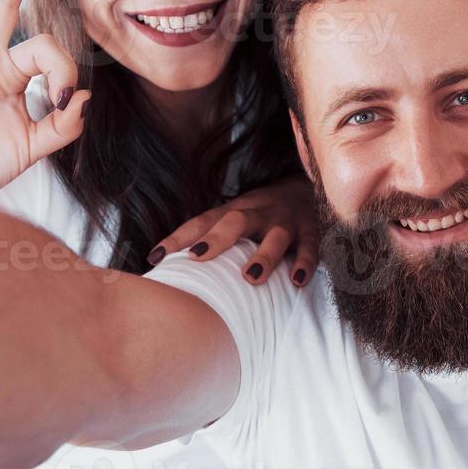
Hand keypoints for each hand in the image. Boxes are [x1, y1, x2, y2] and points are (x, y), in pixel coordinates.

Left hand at [148, 175, 318, 286]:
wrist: (310, 187)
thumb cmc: (263, 213)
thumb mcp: (238, 218)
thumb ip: (211, 237)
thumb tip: (167, 266)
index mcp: (236, 210)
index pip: (203, 222)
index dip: (178, 238)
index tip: (155, 258)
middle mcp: (259, 212)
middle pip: (236, 221)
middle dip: (218, 239)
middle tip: (198, 259)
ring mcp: (286, 221)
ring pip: (276, 235)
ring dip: (263, 255)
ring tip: (251, 278)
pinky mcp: (312, 230)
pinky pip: (311, 246)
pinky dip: (305, 263)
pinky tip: (297, 281)